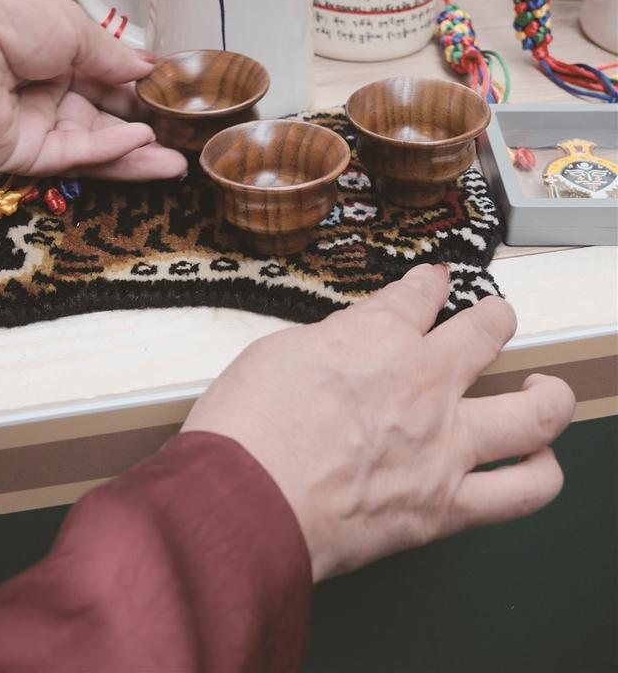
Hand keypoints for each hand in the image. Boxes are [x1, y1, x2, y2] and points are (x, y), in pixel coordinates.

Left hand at [0, 0, 187, 180]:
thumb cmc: (1, 12)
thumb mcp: (72, 24)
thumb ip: (112, 55)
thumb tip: (146, 67)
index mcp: (49, 53)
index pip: (103, 79)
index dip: (138, 89)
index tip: (173, 96)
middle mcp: (41, 92)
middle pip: (102, 118)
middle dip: (145, 129)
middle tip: (184, 138)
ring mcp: (31, 126)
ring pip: (93, 146)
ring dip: (136, 153)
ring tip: (179, 162)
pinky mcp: (21, 154)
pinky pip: (72, 155)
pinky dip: (109, 150)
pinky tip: (142, 140)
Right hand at [183, 264, 574, 580]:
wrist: (242, 500)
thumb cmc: (245, 426)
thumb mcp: (277, 352)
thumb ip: (327, 344)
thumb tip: (344, 349)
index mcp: (376, 335)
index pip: (419, 295)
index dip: (428, 284)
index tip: (431, 283)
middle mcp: (424, 380)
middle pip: (488, 331)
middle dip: (495, 318)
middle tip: (494, 318)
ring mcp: (444, 443)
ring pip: (533, 412)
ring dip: (545, 395)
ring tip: (541, 391)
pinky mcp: (446, 505)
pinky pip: (520, 493)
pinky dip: (538, 475)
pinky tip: (537, 464)